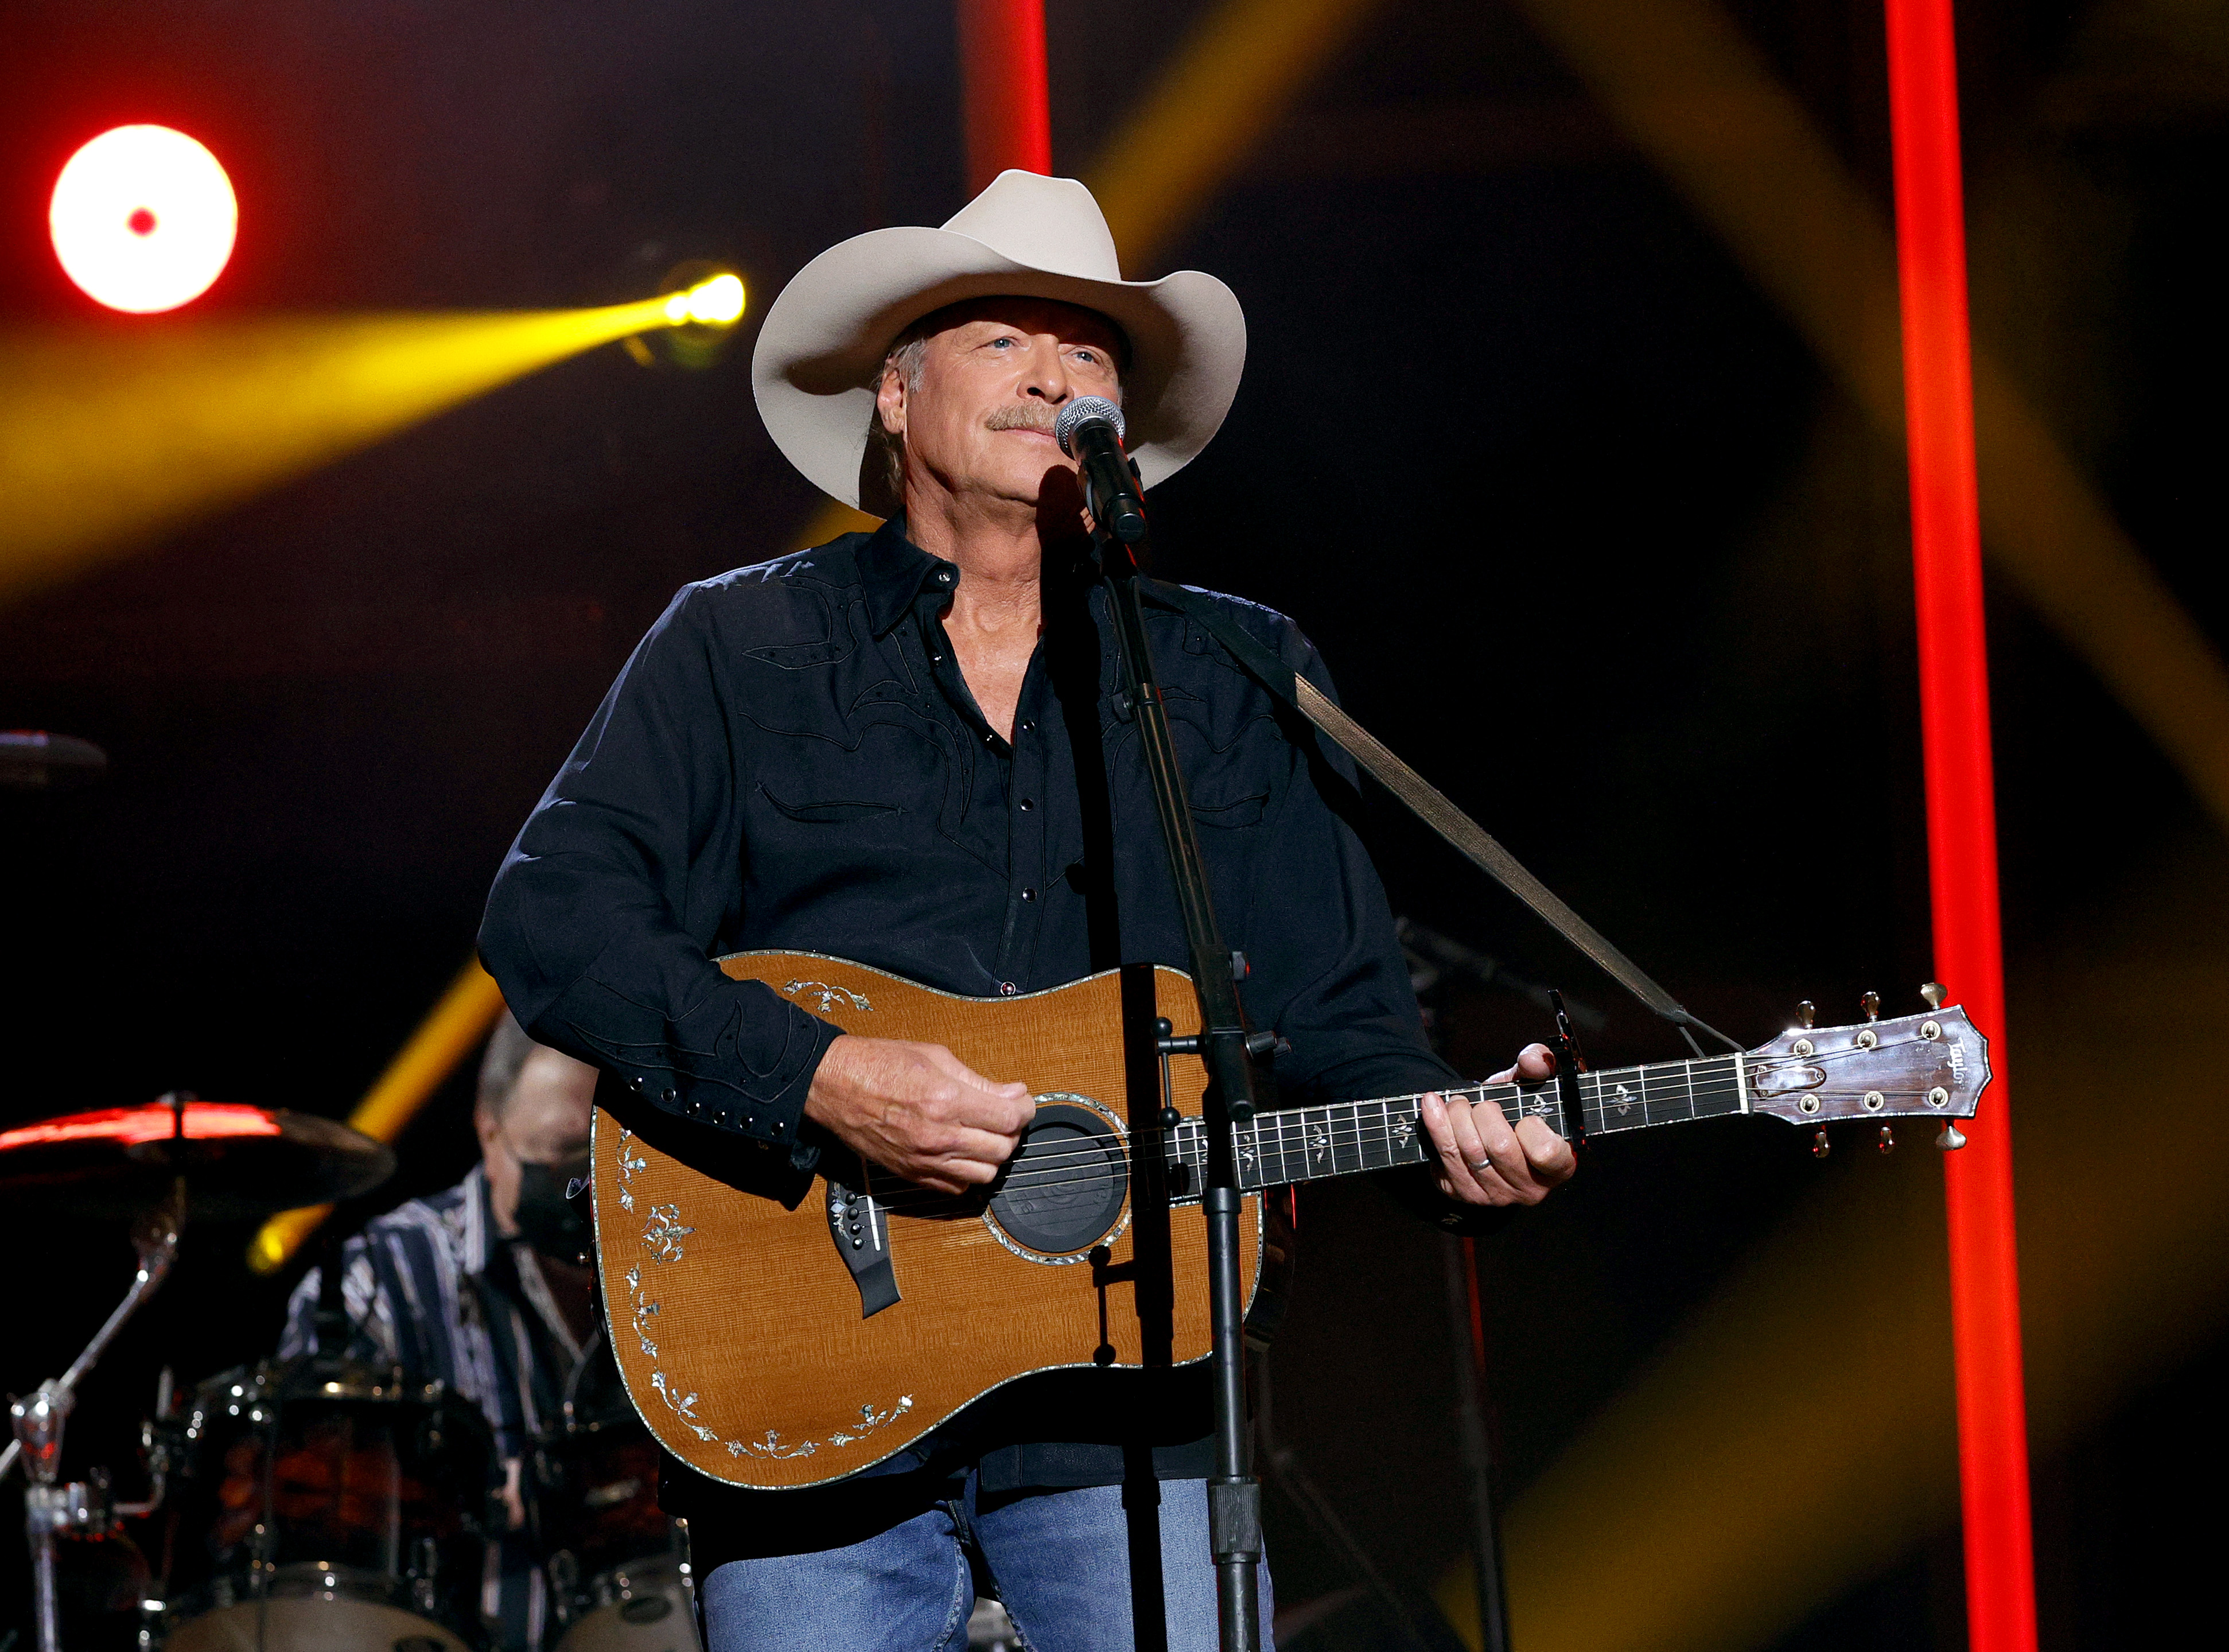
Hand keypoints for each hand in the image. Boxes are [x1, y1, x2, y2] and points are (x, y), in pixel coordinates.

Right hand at [804, 1035, 1034, 1195]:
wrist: (835, 1085)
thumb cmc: (878, 1064)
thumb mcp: (936, 1056)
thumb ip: (979, 1080)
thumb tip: (1012, 1093)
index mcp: (946, 1100)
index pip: (1010, 1118)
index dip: (1025, 1108)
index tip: (1022, 1100)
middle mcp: (938, 1136)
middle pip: (1003, 1149)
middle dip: (1012, 1130)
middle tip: (1005, 1114)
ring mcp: (925, 1160)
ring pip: (985, 1174)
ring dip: (993, 1155)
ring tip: (986, 1134)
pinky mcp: (913, 1174)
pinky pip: (957, 1188)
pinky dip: (968, 1173)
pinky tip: (963, 1152)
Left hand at [1418, 1043, 1576, 1206]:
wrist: (1486, 1134)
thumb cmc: (1517, 1109)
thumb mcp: (1530, 1084)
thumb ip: (1538, 1064)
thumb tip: (1534, 1062)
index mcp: (1559, 1166)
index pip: (1546, 1153)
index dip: (1531, 1129)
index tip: (1524, 1117)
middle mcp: (1530, 1189)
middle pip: (1500, 1147)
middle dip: (1483, 1113)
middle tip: (1479, 1103)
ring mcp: (1495, 1196)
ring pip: (1469, 1152)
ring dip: (1457, 1116)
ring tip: (1457, 1102)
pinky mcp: (1463, 1193)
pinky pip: (1445, 1157)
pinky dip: (1435, 1125)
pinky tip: (1432, 1106)